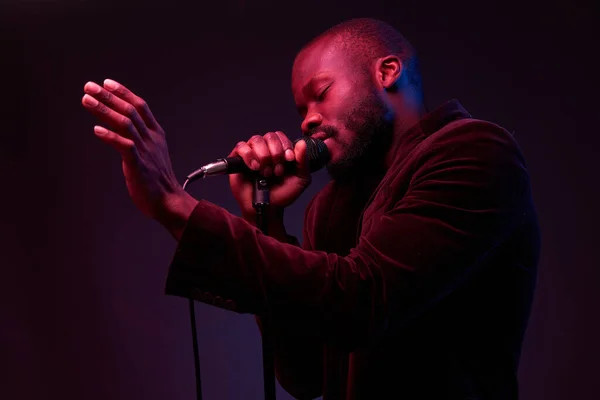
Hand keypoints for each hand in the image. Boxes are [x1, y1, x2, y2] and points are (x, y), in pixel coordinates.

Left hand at [81, 79, 197, 237]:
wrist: (169, 201)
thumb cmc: (158, 180)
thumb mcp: (152, 153)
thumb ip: (139, 138)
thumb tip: (120, 127)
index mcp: (156, 134)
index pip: (140, 106)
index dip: (123, 92)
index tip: (107, 83)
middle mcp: (151, 139)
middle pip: (129, 110)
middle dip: (108, 96)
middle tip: (90, 87)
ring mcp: (146, 151)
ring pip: (125, 123)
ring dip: (104, 110)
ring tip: (87, 100)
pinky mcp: (139, 164)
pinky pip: (124, 146)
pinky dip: (110, 136)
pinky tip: (96, 130)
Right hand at [228, 132, 310, 221]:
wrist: (268, 208)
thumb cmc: (282, 194)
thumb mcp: (300, 180)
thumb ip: (303, 162)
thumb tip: (301, 143)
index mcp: (280, 151)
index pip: (280, 136)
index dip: (285, 145)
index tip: (288, 160)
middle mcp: (265, 149)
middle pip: (269, 136)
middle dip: (275, 153)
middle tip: (277, 171)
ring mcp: (251, 154)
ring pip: (256, 140)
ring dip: (263, 156)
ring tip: (265, 172)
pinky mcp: (238, 160)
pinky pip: (241, 147)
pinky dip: (249, 156)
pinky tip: (254, 168)